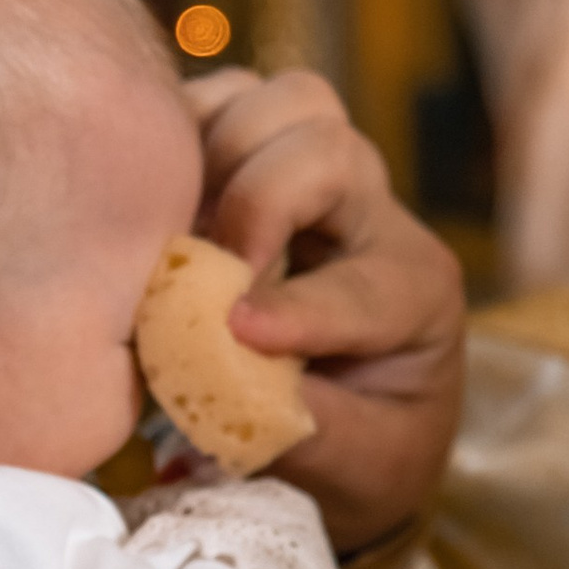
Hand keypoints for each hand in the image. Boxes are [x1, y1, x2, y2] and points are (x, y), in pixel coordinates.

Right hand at [185, 65, 464, 552]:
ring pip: (283, 103)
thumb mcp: (359, 467)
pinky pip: (221, 101)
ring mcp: (317, 179)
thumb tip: (226, 368)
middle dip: (259, 199)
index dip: (297, 308)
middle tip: (206, 264)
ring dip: (219, 150)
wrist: (364, 431)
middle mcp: (373, 219)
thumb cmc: (365, 450)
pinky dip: (182, 129)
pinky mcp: (258, 161)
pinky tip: (153, 193)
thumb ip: (300, 425)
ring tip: (177, 222)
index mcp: (415, 295)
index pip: (361, 286)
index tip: (239, 328)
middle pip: (329, 144)